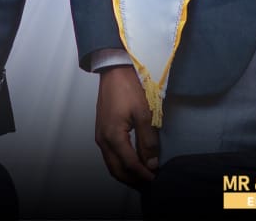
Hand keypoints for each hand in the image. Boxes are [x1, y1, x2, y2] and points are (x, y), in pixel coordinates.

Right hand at [95, 65, 158, 185]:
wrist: (113, 71)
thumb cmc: (129, 89)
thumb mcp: (143, 113)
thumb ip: (148, 140)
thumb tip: (152, 163)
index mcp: (113, 137)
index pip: (129, 164)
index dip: (143, 174)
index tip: (155, 178)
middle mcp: (103, 141)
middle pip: (116, 170)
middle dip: (132, 179)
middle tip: (148, 183)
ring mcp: (100, 137)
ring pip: (111, 164)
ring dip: (126, 173)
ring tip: (141, 176)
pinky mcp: (101, 132)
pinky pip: (109, 155)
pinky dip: (120, 164)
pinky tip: (131, 162)